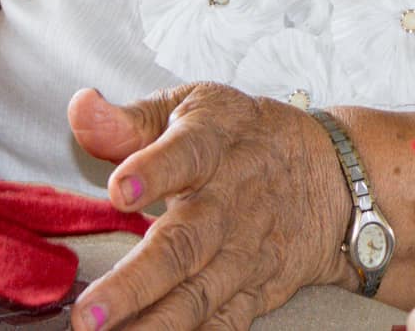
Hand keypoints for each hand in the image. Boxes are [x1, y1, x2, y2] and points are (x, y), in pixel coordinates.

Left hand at [65, 83, 356, 328]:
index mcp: (211, 144)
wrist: (333, 173)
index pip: (185, 154)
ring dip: (155, 324)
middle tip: (87, 314)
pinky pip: (225, 323)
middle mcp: (229, 202)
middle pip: (184, 244)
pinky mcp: (259, 289)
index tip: (118, 191)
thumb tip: (80, 108)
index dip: (153, 171)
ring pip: (200, 294)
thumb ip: (130, 119)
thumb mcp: (193, 106)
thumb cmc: (239, 135)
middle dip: (135, 282)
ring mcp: (246, 252)